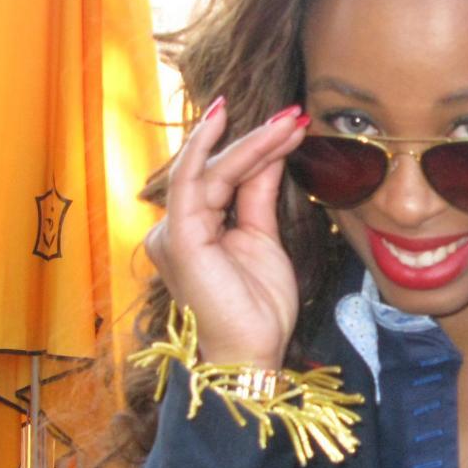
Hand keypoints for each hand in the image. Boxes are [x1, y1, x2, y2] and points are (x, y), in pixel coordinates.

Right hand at [144, 99, 308, 368]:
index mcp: (194, 230)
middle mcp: (175, 227)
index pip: (224, 177)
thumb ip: (258, 195)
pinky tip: (226, 121)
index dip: (257, 148)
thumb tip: (270, 154)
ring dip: (250, 141)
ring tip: (287, 120)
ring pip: (211, 170)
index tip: (291, 124)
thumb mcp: (263, 239)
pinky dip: (208, 148)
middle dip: (258, 138)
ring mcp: (172, 231)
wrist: (251, 354)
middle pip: (217, 169)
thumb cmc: (257, 308)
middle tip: (295, 113)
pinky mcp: (179, 236)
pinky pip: (191, 182)